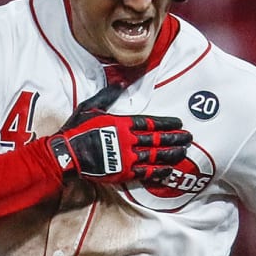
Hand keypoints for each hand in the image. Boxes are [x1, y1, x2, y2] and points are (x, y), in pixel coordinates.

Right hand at [49, 87, 191, 184]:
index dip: (167, 123)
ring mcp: (127, 157)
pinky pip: (145, 172)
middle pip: (158, 139)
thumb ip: (107, 96)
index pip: (151, 122)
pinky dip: (158, 171)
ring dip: (171, 154)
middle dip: (175, 138)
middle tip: (189, 138)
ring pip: (155, 156)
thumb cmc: (76, 130)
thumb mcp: (90, 107)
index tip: (179, 123)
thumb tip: (120, 83)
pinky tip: (169, 170)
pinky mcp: (123, 172)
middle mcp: (128, 140)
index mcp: (122, 123)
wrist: (66, 154)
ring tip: (184, 152)